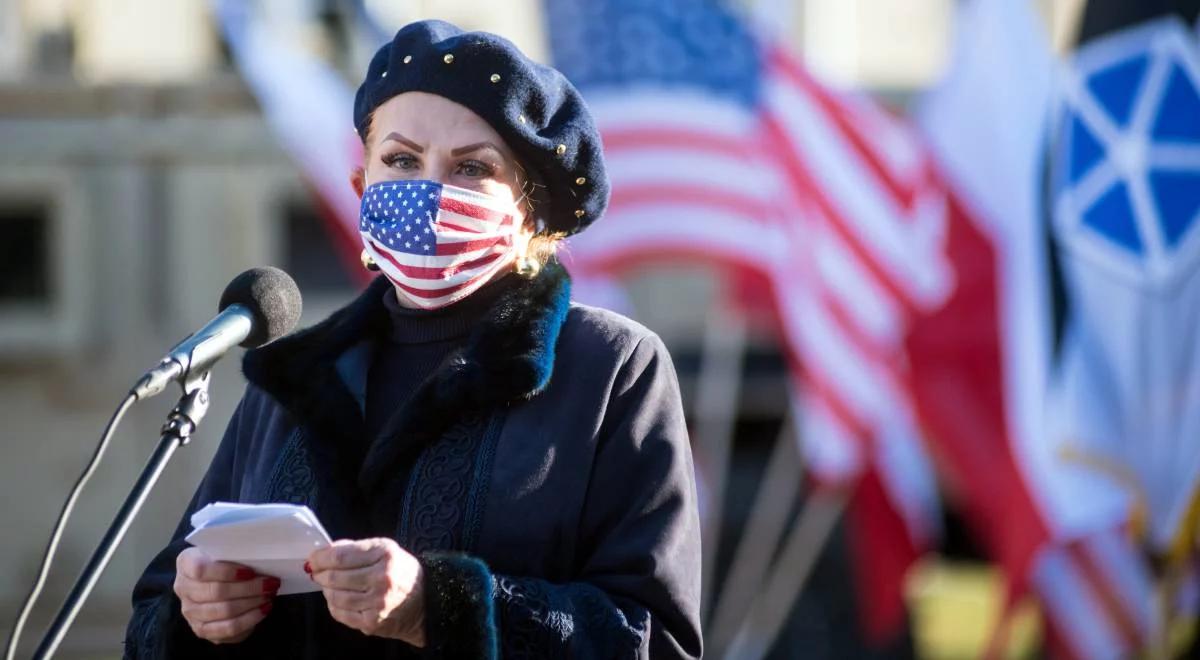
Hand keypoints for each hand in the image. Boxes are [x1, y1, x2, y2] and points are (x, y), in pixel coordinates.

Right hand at [174, 547, 278, 643]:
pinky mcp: (201, 629)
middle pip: (217, 592)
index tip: (250, 571)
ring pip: (224, 611)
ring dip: (252, 603)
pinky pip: (228, 629)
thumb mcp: (224, 551)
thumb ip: (235, 553)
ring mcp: (190, 612)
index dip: (227, 572)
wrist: (211, 581)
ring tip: (269, 595)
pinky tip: (263, 610)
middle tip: (270, 583)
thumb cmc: (223, 562)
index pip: (201, 569)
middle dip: (249, 588)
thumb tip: (261, 558)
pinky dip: (250, 619)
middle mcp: (183, 588)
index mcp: (186, 563)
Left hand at [307, 538, 424, 645]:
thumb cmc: (402, 572)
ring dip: (326, 589)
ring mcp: (376, 603)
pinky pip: (340, 613)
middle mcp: (381, 578)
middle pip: (335, 577)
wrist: (426, 602)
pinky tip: (338, 599)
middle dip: (320, 574)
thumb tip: (326, 552)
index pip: (341, 556)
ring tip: (329, 585)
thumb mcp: (387, 549)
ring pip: (335, 596)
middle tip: (317, 572)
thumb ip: (356, 548)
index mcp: (385, 554)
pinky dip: (333, 605)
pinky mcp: (371, 622)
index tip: (313, 558)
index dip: (321, 557)